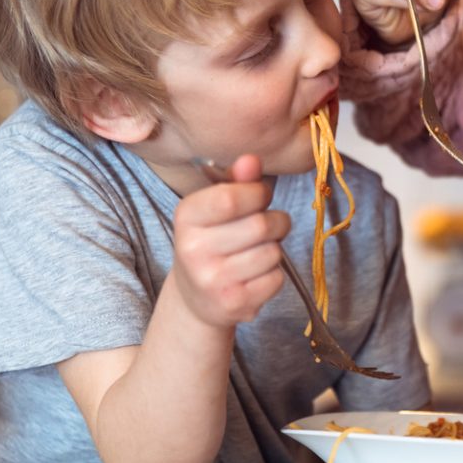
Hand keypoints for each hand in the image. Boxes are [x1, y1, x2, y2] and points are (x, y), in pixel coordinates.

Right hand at [170, 154, 289, 326]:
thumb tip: (252, 159)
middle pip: (261, 225)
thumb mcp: (216, 207)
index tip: (260, 196)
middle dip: (276, 221)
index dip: (257, 193)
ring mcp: (212, 280)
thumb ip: (236, 181)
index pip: (230, 197)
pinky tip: (254, 275)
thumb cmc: (214, 240)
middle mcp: (193, 250)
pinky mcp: (233, 303)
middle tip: (266, 226)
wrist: (197, 298)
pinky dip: (274, 275)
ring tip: (256, 251)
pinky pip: (276, 279)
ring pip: (273, 252)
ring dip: (274, 249)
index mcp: (186, 217)